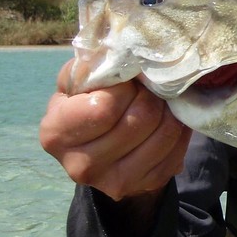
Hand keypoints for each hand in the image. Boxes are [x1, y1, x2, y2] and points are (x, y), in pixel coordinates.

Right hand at [40, 59, 191, 229]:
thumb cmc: (84, 103)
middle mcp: (81, 165)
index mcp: (56, 134)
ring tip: (159, 100)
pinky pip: (178, 148)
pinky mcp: (147, 184)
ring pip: (165, 133)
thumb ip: (92, 66)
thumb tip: (124, 52)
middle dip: (150, 95)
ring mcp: (116, 181)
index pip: (104, 108)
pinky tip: (167, 118)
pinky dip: (179, 127)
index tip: (125, 81)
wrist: (97, 148)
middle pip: (141, 119)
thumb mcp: (76, 81)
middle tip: (147, 88)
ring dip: (168, 109)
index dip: (124, 88)